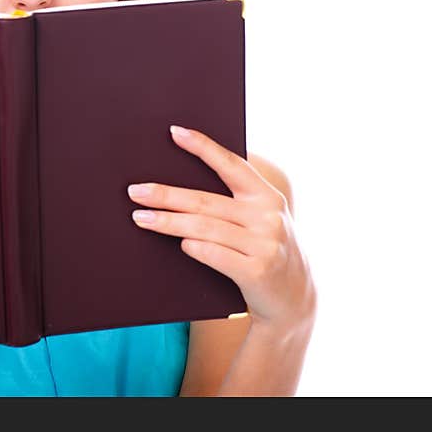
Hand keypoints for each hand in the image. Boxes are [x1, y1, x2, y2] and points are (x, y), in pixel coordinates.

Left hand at [127, 125, 314, 332]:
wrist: (295, 299)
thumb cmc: (265, 251)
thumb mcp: (262, 220)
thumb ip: (237, 201)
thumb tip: (183, 182)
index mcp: (267, 197)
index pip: (231, 165)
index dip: (203, 147)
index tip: (175, 132)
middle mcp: (268, 217)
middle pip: (205, 201)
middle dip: (166, 195)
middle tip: (136, 191)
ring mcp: (265, 245)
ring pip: (204, 228)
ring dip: (167, 222)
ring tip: (141, 218)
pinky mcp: (257, 272)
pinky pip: (214, 254)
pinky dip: (194, 247)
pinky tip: (179, 243)